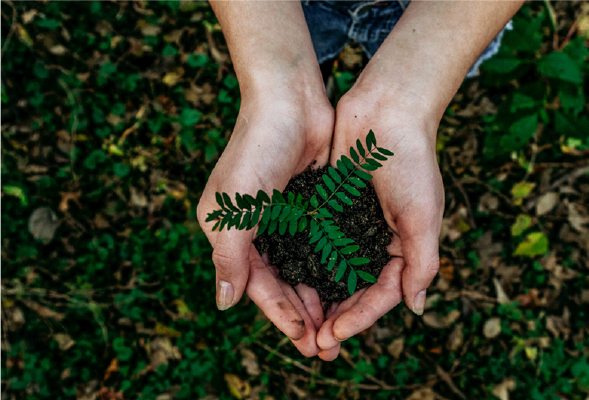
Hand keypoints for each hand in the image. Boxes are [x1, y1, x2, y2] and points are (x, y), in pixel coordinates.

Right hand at [197, 88, 333, 356]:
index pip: (257, 285)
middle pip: (282, 283)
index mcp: (231, 232)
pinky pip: (321, 246)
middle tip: (326, 347)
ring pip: (304, 269)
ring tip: (340, 326)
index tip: (304, 340)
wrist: (290, 100)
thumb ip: (229, 257)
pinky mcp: (310, 205)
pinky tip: (349, 288)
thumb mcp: (235, 208)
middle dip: (302, 315)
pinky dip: (332, 268)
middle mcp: (256, 229)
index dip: (280, 314)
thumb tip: (224, 304)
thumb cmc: (256, 150)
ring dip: (319, 297)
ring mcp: (285, 218)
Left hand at [316, 88, 444, 360]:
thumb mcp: (423, 214)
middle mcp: (376, 240)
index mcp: (403, 246)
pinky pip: (316, 242)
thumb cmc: (411, 160)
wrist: (386, 109)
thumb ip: (422, 262)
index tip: (335, 334)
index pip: (381, 294)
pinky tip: (287, 280)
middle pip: (354, 289)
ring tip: (298, 321)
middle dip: (336, 316)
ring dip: (317, 297)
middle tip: (313, 342)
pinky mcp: (329, 207)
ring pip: (332, 271)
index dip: (360, 317)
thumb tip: (416, 307)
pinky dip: (304, 262)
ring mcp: (351, 224)